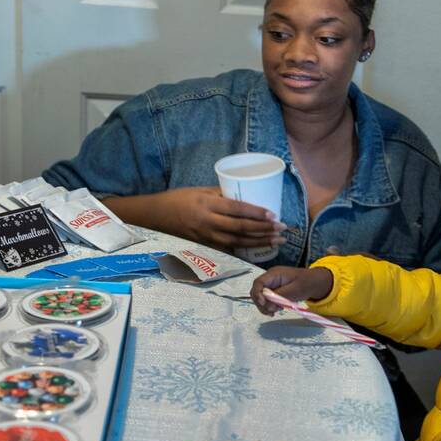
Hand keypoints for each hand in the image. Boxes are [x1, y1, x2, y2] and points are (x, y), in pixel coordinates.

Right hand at [153, 187, 286, 251]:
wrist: (158, 215)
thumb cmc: (179, 198)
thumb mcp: (200, 190)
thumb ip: (221, 194)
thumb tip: (244, 196)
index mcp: (208, 204)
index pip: (237, 209)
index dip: (256, 213)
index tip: (273, 214)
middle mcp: (208, 222)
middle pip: (241, 228)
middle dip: (264, 230)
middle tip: (282, 229)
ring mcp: (207, 236)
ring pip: (238, 241)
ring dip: (259, 242)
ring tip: (277, 241)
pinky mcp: (205, 245)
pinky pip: (229, 248)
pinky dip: (245, 249)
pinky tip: (259, 249)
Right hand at [250, 266, 333, 314]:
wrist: (315, 282)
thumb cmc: (307, 283)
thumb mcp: (295, 290)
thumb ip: (280, 296)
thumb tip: (267, 304)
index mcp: (274, 274)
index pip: (258, 283)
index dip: (257, 294)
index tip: (264, 304)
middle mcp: (270, 279)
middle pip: (257, 291)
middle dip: (262, 303)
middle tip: (272, 311)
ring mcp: (272, 285)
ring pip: (260, 298)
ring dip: (266, 306)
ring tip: (277, 310)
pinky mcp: (274, 292)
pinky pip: (267, 300)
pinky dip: (270, 306)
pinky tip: (277, 309)